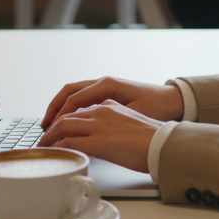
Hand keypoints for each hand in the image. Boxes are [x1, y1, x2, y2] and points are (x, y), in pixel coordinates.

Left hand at [39, 100, 161, 172]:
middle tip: (44, 139)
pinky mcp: (98, 141)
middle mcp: (102, 110)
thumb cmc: (154, 139)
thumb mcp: (131, 124)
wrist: (166, 144)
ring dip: (49, 138)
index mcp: (110, 105)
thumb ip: (114, 125)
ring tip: (44, 149)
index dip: (64, 118)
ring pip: (63, 126)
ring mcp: (99, 125)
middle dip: (51, 127)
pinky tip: (54, 155)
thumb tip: (106, 139)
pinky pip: (69, 142)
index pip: (79, 108)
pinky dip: (57, 148)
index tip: (57, 128)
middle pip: (66, 115)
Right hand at [42, 76, 183, 126]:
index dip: (58, 116)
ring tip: (51, 125)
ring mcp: (106, 86)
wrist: (175, 101)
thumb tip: (84, 136)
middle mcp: (104, 82)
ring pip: (75, 93)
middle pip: (69, 92)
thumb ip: (107, 124)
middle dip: (54, 109)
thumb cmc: (158, 108)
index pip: (73, 99)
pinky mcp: (110, 93)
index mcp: (107, 85)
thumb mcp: (131, 116)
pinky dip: (72, 107)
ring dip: (61, 107)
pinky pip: (84, 97)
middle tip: (43, 127)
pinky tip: (70, 122)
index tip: (48, 131)